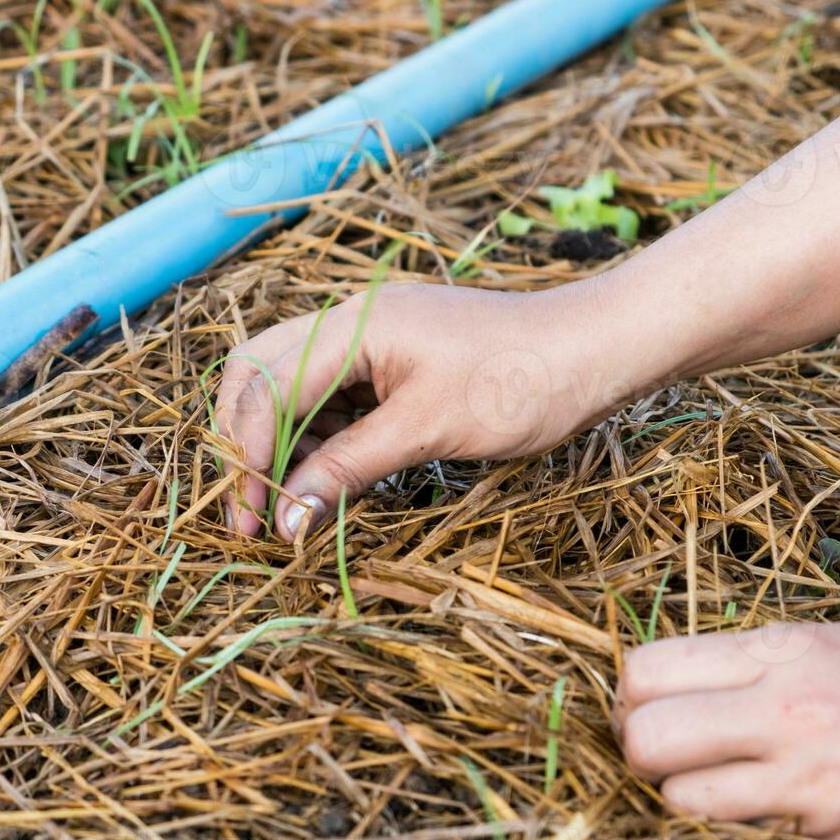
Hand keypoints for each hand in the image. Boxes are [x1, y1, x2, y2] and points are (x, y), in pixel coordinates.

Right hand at [212, 279, 654, 538]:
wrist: (595, 348)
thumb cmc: (521, 382)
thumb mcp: (427, 432)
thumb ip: (347, 471)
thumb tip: (286, 521)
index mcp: (354, 325)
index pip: (267, 389)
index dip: (250, 458)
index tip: (253, 522)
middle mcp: (349, 318)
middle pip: (256, 372)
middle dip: (244, 440)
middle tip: (253, 509)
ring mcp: (368, 332)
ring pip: (287, 381)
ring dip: (279, 438)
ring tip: (290, 498)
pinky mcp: (390, 354)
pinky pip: (329, 389)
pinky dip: (317, 432)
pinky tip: (328, 474)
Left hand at [615, 623, 839, 839]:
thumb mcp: (819, 641)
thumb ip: (740, 664)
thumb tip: (658, 691)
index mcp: (778, 653)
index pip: (646, 672)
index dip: (630, 694)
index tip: (644, 703)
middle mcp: (787, 712)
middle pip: (646, 740)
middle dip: (639, 749)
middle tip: (664, 749)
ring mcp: (810, 779)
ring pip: (684, 800)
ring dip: (687, 793)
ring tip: (721, 774)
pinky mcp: (833, 829)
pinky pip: (751, 828)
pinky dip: (753, 816)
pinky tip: (791, 793)